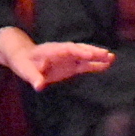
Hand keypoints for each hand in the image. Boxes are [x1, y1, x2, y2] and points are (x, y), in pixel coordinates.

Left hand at [0, 26, 114, 90]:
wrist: (23, 57)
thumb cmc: (23, 62)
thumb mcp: (24, 70)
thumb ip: (33, 77)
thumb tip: (39, 86)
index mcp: (52, 50)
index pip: (68, 49)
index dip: (79, 51)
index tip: (90, 55)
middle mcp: (63, 52)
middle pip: (80, 50)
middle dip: (92, 52)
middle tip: (107, 54)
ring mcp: (68, 58)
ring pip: (85, 56)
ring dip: (98, 57)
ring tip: (112, 58)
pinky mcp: (71, 66)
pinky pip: (85, 65)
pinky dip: (95, 65)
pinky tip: (107, 65)